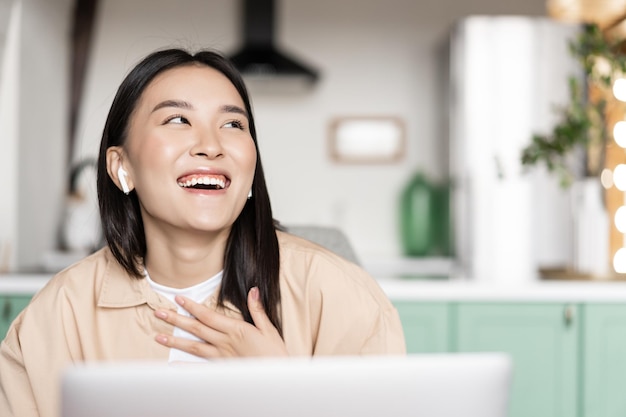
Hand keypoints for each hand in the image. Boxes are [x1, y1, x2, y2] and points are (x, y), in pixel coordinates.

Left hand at [154, 287, 287, 357]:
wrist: (277, 377)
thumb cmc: (274, 353)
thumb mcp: (268, 328)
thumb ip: (257, 310)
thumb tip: (253, 290)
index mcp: (236, 329)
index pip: (209, 315)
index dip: (192, 307)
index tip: (179, 299)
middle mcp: (226, 343)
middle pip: (197, 329)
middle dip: (177, 320)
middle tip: (159, 313)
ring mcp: (222, 357)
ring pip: (195, 347)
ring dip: (176, 341)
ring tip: (159, 336)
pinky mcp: (223, 368)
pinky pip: (201, 368)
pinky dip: (186, 368)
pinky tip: (173, 366)